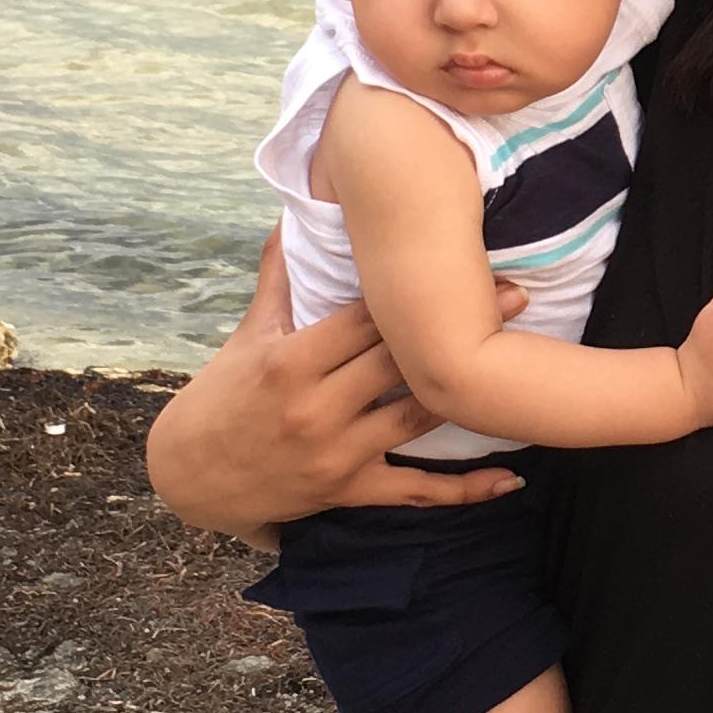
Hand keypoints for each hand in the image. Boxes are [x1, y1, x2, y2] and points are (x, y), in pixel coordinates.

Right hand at [146, 233, 530, 529]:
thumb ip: (279, 280)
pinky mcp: (349, 491)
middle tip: (519, 296)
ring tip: (524, 365)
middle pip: (399, 361)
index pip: (364, 318)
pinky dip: (464, 491)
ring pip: (417, 418)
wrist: (189, 478)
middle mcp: (316, 408)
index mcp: (291, 361)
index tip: (463, 262)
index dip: (415, 290)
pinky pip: (415, 492)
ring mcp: (337, 454)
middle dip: (456, 329)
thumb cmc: (222, 397)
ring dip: (471, 393)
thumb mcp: (247, 336)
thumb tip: (293, 219)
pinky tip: (511, 480)